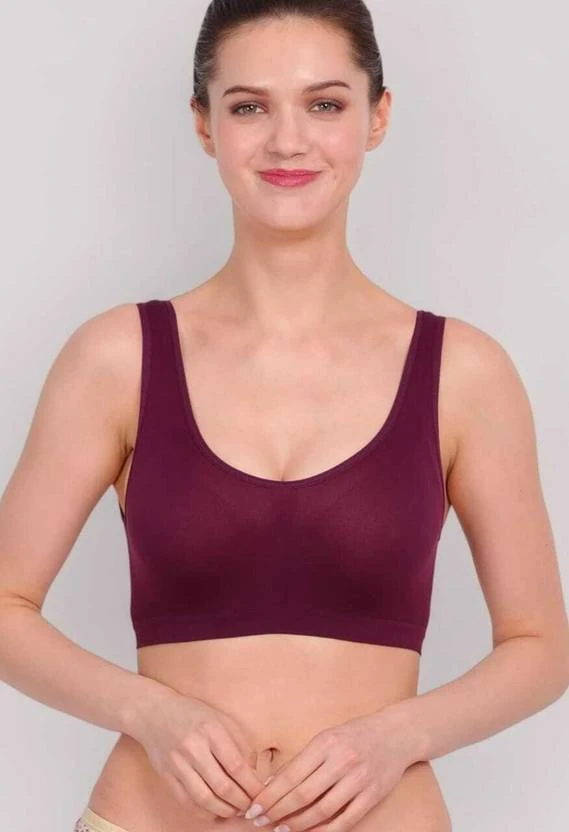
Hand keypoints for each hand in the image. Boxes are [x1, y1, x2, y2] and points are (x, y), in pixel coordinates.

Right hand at [133, 688, 265, 818]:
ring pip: (204, 798)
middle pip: (222, 786)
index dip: (251, 785)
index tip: (260, 793)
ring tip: (235, 810)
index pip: (236, 766)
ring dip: (224, 811)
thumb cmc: (194, 714)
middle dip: (240, 802)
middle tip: (250, 806)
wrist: (155, 712)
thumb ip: (241, 743)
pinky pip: (186, 802)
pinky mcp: (166, 775)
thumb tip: (254, 772)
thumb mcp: (222, 719)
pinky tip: (214, 812)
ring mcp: (178, 763)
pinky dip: (203, 812)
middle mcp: (193, 748)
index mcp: (211, 731)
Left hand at [243, 709, 419, 831]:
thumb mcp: (326, 738)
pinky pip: (345, 820)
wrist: (395, 734)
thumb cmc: (354, 735)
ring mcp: (359, 779)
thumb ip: (302, 761)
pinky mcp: (372, 795)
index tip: (254, 808)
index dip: (270, 795)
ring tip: (281, 830)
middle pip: (304, 794)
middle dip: (278, 811)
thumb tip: (271, 785)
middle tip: (260, 822)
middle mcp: (342, 760)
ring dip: (298, 824)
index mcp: (326, 743)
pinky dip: (325, 831)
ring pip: (322, 810)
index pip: (292, 775)